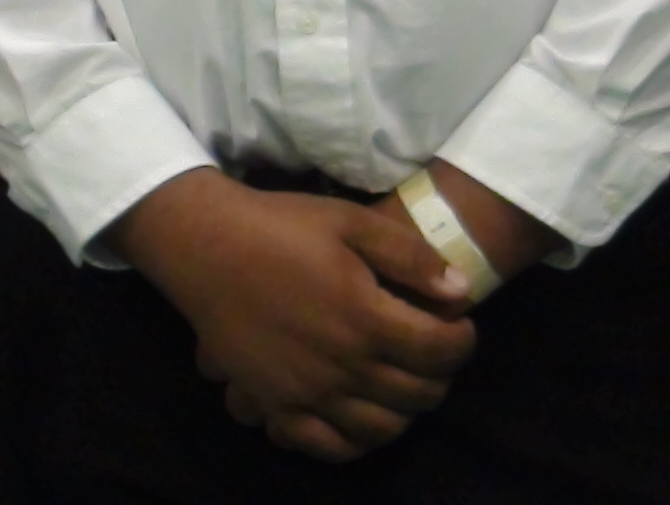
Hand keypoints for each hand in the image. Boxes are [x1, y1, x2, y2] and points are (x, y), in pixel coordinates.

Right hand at [115, 171, 475, 464]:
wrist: (206, 247)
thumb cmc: (280, 227)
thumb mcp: (350, 221)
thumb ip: (410, 256)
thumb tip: (460, 290)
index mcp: (366, 318)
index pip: (442, 351)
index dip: (463, 339)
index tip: (458, 323)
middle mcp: (344, 366)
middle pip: (420, 393)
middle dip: (441, 374)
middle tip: (433, 350)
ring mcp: (310, 394)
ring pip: (383, 428)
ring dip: (406, 410)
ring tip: (401, 382)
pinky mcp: (279, 407)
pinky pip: (330, 446)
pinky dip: (357, 441)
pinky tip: (361, 417)